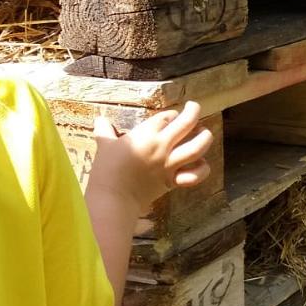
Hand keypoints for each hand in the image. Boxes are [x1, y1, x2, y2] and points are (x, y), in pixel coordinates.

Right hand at [88, 101, 214, 210]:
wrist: (113, 198)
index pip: (167, 116)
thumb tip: (100, 119)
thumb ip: (104, 131)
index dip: (171, 114)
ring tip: (204, 133)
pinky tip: (200, 163)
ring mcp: (170, 164)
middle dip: (194, 111)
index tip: (170, 116)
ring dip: (205, 137)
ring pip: (198, 146)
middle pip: (187, 123)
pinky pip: (196, 174)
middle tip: (194, 108)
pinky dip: (202, 169)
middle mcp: (162, 146)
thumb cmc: (106, 170)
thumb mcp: (104, 146)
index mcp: (146, 134)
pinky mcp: (173, 181)